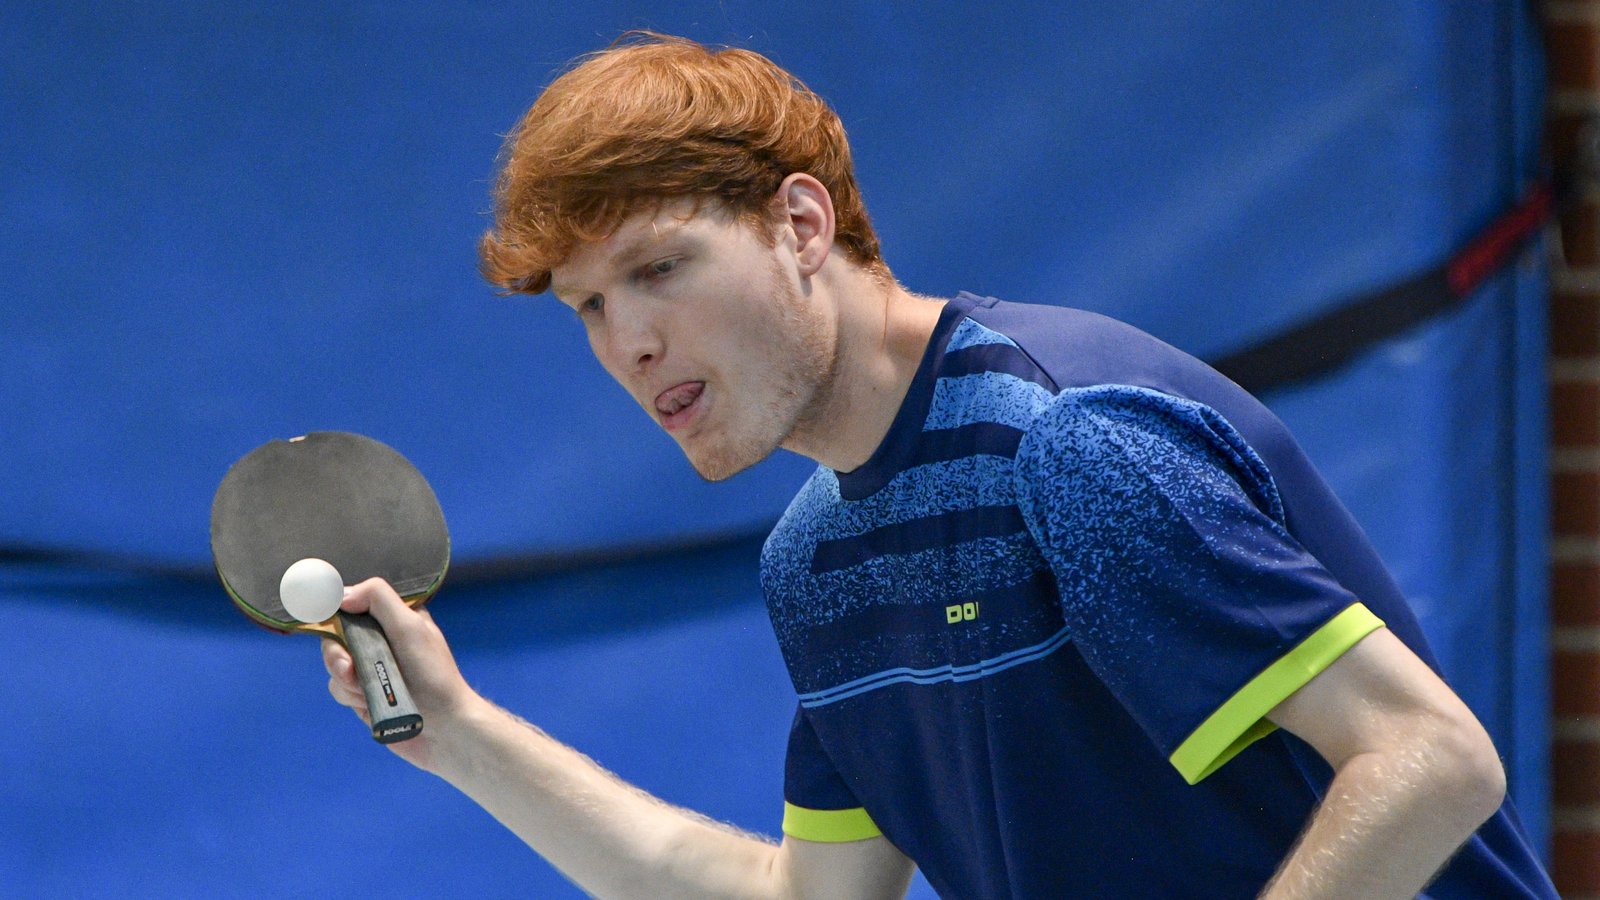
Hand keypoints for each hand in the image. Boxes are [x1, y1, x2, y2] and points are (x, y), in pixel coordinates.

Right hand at [322, 577, 481, 771]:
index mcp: (396, 618)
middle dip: (338, 654)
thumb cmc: (433, 675)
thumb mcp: (409, 626)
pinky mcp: (365, 694)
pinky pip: (339, 688)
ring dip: (346, 680)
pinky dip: (351, 697)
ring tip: (368, 691)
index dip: (336, 611)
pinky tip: (370, 704)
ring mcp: (373, 668)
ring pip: (334, 664)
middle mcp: (383, 640)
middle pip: (336, 635)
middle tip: (350, 668)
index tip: (324, 616)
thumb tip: (341, 594)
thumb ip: (378, 600)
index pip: (355, 602)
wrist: (443, 729)